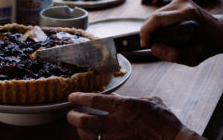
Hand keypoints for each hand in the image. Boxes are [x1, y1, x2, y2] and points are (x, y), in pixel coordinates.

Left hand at [67, 92, 183, 139]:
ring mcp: (118, 138)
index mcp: (126, 106)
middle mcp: (118, 122)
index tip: (71, 96)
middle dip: (73, 116)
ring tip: (78, 125)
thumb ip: (128, 98)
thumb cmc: (163, 119)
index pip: (95, 101)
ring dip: (80, 130)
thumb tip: (113, 97)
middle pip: (86, 120)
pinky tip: (91, 136)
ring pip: (89, 135)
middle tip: (70, 113)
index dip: (80, 98)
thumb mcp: (149, 100)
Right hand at [141, 0, 222, 65]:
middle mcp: (183, 3)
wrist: (218, 32)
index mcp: (187, 14)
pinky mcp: (177, 1)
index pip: (157, 19)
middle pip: (153, 16)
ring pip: (154, 15)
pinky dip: (156, 24)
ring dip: (151, 28)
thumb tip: (153, 48)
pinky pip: (159, 13)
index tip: (145, 44)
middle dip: (147, 32)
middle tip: (151, 44)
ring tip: (160, 39)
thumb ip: (172, 55)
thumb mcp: (192, 57)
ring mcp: (180, 0)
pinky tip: (165, 32)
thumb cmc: (206, 45)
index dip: (146, 32)